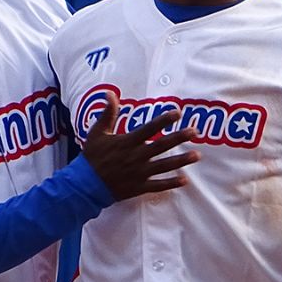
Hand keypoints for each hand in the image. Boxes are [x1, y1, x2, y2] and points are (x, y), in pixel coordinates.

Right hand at [81, 91, 198, 200]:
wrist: (84, 185)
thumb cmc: (91, 157)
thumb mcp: (97, 133)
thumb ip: (107, 114)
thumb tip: (110, 94)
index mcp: (126, 142)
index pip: (148, 129)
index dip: (163, 120)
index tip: (177, 113)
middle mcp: (136, 156)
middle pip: (161, 146)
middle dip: (179, 138)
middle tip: (195, 132)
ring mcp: (139, 173)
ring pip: (164, 166)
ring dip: (181, 161)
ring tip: (197, 156)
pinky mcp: (139, 187)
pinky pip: (158, 185)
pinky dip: (171, 183)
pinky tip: (184, 180)